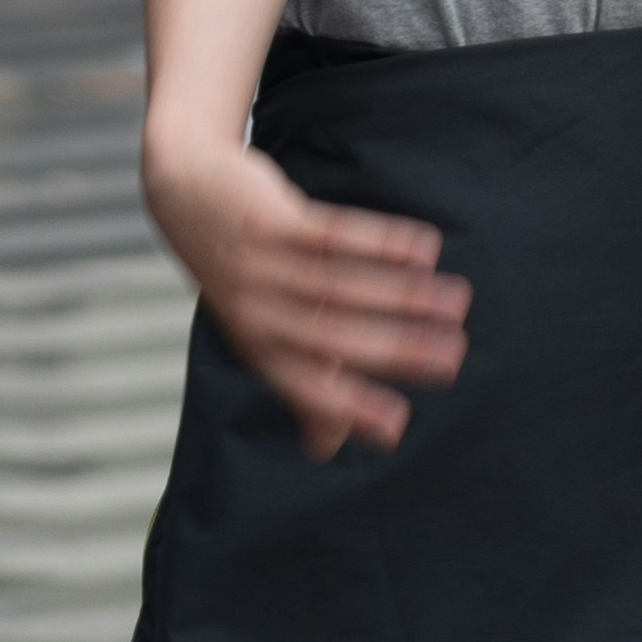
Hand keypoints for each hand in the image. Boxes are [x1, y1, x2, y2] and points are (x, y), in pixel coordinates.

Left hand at [145, 120, 467, 460]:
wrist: (184, 189)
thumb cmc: (238, 270)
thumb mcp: (256, 331)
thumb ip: (299, 383)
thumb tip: (324, 452)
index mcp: (257, 347)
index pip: (304, 385)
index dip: (348, 407)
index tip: (396, 427)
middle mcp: (255, 311)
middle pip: (332, 335)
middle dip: (396, 348)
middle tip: (454, 356)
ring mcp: (258, 264)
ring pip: (339, 285)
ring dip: (403, 294)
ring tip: (457, 301)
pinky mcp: (267, 219)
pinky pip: (331, 233)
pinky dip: (380, 242)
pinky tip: (425, 247)